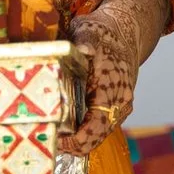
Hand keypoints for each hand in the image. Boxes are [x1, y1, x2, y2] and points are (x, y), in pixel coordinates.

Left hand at [62, 0, 166, 157]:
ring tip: (53, 132)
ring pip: (97, 134)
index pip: (97, 126)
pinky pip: (98, 126)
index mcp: (114, 88)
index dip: (76, 140)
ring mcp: (119, 107)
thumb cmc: (104, 33)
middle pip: (95, 137)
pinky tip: (64, 125)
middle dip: (72, 143)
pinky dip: (82, 130)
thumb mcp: (90, 31)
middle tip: (48, 136)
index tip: (55, 139)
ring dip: (76, 138)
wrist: (126, 33)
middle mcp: (120, 102)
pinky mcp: (115, 107)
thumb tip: (84, 49)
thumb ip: (85, 41)